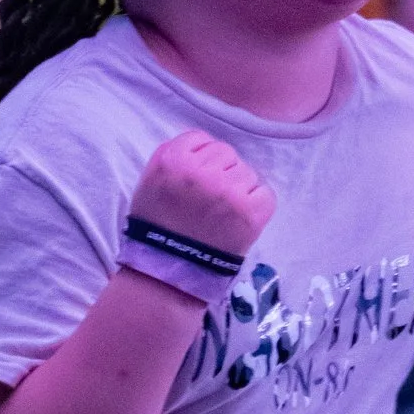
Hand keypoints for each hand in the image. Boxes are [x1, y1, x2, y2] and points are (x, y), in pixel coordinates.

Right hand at [130, 128, 275, 263]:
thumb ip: (171, 157)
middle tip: (209, 201)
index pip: (200, 138)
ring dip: (238, 189)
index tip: (196, 181)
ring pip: (246, 171)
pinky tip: (239, 219)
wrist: (169, 274)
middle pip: (225, 153)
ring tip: (222, 213)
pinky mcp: (249, 210)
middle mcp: (200, 171)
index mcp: (171, 160)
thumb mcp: (149, 183)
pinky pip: (265, 192)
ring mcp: (226, 190)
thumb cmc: (156, 230)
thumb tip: (202, 145)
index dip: (200, 159)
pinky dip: (256, 204)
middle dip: (220, 173)